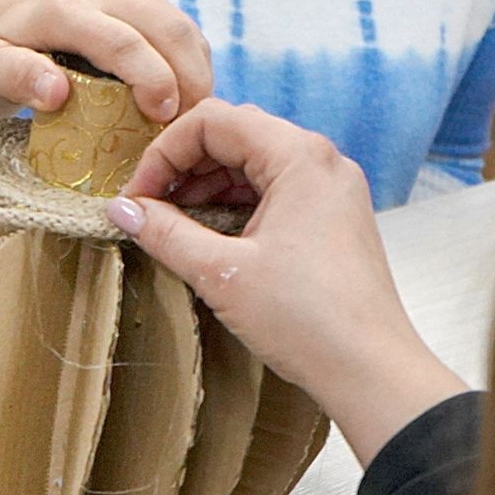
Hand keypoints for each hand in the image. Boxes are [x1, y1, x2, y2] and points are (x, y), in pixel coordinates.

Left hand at [0, 0, 212, 122]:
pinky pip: (189, 34)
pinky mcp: (153, 0)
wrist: (21, 20)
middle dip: (186, 84)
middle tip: (185, 129)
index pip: (122, 42)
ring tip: (188, 120)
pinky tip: (186, 102)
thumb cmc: (8, 52)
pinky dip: (196, 70)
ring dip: (197, 79)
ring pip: (185, 32)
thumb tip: (55, 92)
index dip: (150, 79)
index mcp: (67, 6)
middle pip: (167, 32)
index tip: (161, 118)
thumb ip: (17, 78)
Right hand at [105, 100, 464, 462]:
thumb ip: (165, 232)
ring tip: (173, 227)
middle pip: (234, 134)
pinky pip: (275, 190)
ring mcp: (332, 189)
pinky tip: (211, 238)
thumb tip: (121, 209)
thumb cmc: (309, 321)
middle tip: (148, 208)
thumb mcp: (221, 273)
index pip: (212, 121)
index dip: (163, 153)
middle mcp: (322, 161)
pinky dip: (236, 204)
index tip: (137, 197)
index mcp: (300, 156)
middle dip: (183, 166)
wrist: (373, 373)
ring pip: (254, 162)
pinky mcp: (334, 218)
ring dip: (207, 186)